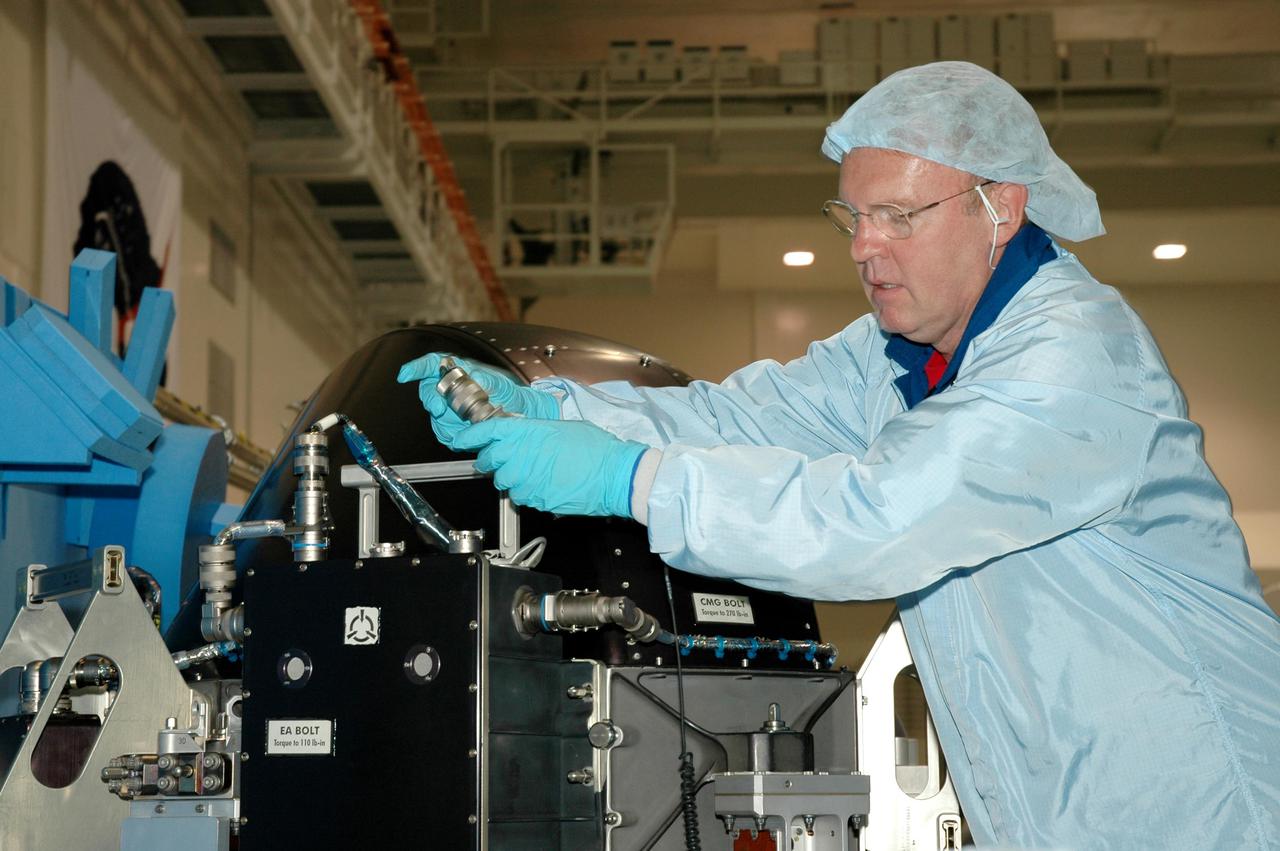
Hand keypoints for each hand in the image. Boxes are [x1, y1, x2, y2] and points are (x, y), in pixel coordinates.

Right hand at [396, 352, 559, 447]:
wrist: (517, 413)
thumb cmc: (508, 393)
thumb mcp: (499, 382)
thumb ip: (484, 379)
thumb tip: (472, 376)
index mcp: (458, 372)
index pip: (431, 365)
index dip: (416, 369)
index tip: (405, 375)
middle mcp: (450, 388)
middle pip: (428, 391)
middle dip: (431, 401)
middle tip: (439, 409)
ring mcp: (449, 407)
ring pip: (434, 416)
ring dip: (445, 423)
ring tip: (464, 424)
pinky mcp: (452, 425)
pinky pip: (443, 432)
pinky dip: (452, 435)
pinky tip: (464, 434)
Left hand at [451, 418, 646, 517]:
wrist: (614, 475)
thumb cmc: (597, 449)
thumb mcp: (563, 427)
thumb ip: (535, 431)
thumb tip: (524, 435)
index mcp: (528, 431)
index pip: (488, 431)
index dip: (471, 436)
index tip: (464, 439)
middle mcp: (521, 454)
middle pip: (489, 459)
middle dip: (491, 460)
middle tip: (502, 459)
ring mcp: (526, 478)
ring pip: (503, 481)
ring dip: (511, 478)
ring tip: (532, 472)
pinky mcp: (534, 498)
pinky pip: (519, 496)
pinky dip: (525, 492)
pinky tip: (543, 485)